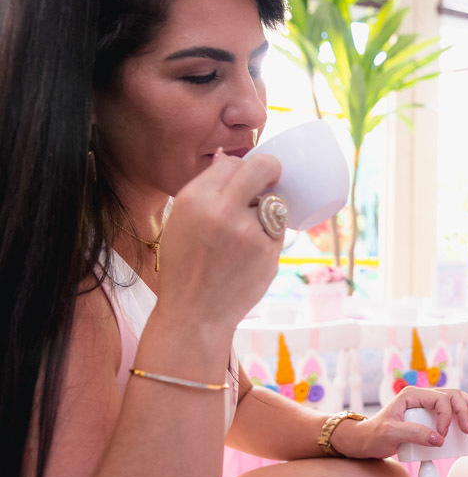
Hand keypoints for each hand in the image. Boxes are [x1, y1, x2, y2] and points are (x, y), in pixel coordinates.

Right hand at [154, 153, 282, 333]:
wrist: (195, 314)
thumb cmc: (186, 267)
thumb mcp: (180, 221)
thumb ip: (206, 194)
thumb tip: (232, 163)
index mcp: (194, 198)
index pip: (231, 163)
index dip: (242, 169)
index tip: (246, 177)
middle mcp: (222, 210)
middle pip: (262, 168)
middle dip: (271, 168)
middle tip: (273, 175)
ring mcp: (249, 231)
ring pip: (274, 202)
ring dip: (267, 211)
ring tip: (245, 235)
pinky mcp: (269, 251)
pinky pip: (279, 230)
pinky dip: (270, 236)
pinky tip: (250, 254)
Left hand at [338, 387, 467, 458]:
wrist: (364, 442)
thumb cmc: (373, 435)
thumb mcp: (390, 434)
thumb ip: (414, 434)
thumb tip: (438, 438)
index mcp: (412, 394)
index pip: (439, 400)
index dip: (446, 417)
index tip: (442, 436)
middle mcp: (420, 396)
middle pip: (451, 395)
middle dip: (465, 409)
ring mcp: (425, 405)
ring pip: (453, 400)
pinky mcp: (427, 416)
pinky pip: (449, 411)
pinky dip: (462, 414)